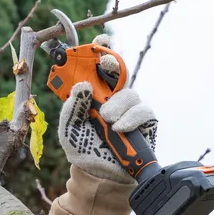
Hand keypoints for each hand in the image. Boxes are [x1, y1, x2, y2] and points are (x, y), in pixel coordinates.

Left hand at [57, 35, 158, 183]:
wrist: (98, 175)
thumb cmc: (83, 148)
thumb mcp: (69, 128)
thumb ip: (72, 107)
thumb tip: (83, 86)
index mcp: (93, 94)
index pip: (98, 67)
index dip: (101, 49)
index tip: (100, 39)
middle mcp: (113, 97)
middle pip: (119, 72)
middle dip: (112, 63)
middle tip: (104, 64)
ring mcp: (130, 109)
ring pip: (130, 93)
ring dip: (116, 104)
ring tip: (106, 119)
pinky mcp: (145, 122)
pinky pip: (143, 111)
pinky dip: (130, 118)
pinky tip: (119, 128)